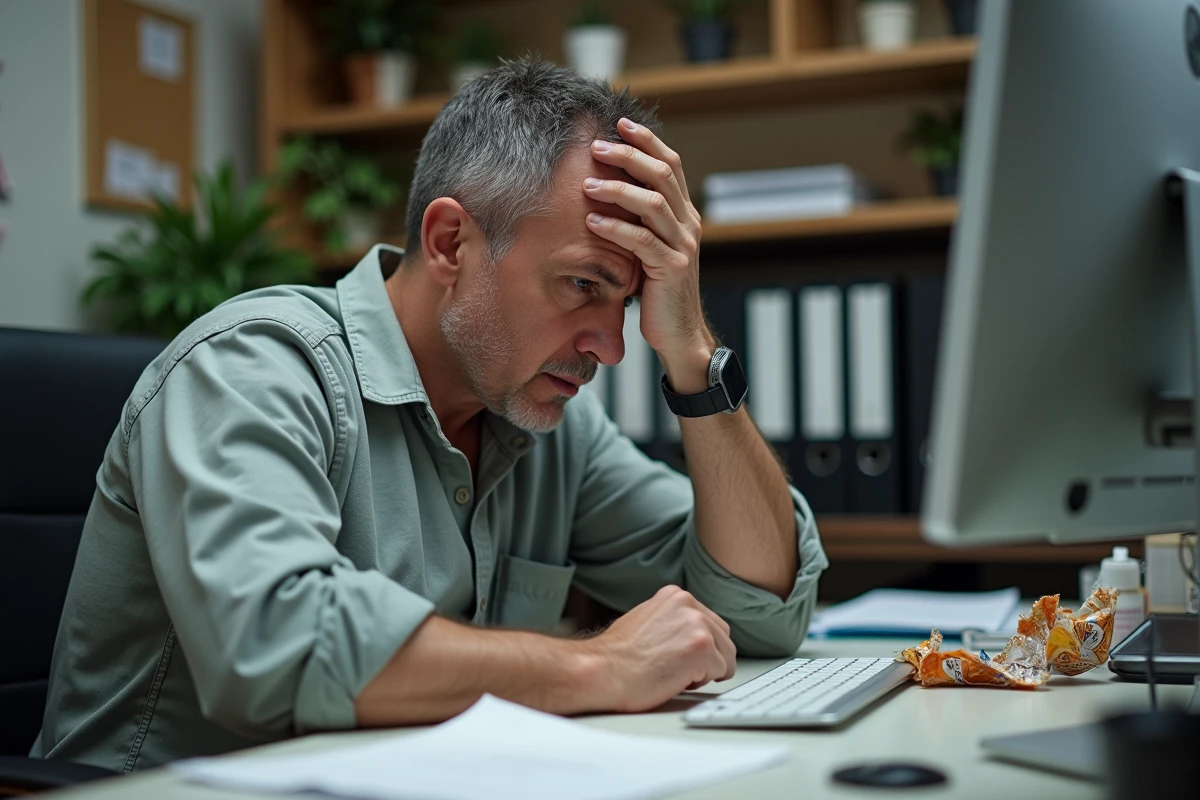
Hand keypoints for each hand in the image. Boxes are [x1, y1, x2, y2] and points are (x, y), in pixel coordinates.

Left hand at [584, 119, 713, 392]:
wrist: (680, 333)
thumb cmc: (657, 291)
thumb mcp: (650, 248)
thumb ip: (640, 221)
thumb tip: (608, 189)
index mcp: (685, 214)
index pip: (671, 165)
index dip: (648, 141)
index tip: (620, 123)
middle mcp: (688, 224)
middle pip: (662, 175)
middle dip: (629, 156)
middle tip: (597, 146)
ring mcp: (682, 245)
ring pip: (652, 203)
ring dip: (617, 189)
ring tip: (588, 184)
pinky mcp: (671, 268)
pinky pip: (641, 240)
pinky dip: (615, 228)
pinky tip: (592, 222)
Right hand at [587, 585, 736, 712]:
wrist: (602, 671)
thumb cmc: (618, 656)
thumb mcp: (648, 619)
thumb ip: (673, 620)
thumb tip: (690, 634)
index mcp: (676, 595)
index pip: (710, 622)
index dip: (699, 646)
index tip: (680, 655)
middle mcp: (689, 605)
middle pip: (723, 638)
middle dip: (708, 658)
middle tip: (676, 667)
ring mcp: (697, 625)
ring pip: (726, 657)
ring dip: (705, 671)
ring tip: (672, 671)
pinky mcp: (702, 648)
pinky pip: (721, 673)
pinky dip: (701, 682)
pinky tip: (674, 678)